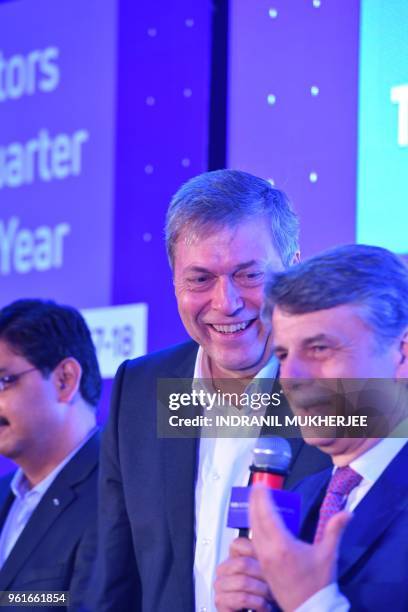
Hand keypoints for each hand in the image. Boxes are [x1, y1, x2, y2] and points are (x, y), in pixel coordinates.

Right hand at [214, 537, 272, 610]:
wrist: (260, 611)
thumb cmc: (263, 595)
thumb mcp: (264, 573)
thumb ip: (263, 556)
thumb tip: (269, 541)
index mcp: (233, 559)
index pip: (237, 544)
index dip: (255, 551)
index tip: (270, 560)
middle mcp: (224, 570)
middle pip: (242, 563)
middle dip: (262, 575)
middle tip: (273, 583)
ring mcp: (220, 586)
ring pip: (243, 581)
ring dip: (262, 591)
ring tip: (270, 596)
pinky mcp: (220, 602)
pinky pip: (242, 598)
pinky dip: (258, 603)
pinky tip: (264, 605)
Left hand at [249, 486, 351, 611]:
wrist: (309, 609)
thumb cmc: (317, 584)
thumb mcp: (328, 554)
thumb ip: (335, 530)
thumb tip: (347, 513)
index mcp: (283, 546)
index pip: (268, 515)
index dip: (263, 498)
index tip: (262, 485)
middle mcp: (269, 551)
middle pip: (256, 519)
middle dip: (255, 500)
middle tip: (257, 486)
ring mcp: (263, 559)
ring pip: (253, 529)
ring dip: (253, 512)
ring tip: (255, 498)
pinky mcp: (262, 565)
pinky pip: (254, 540)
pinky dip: (254, 525)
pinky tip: (257, 519)